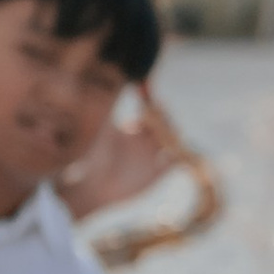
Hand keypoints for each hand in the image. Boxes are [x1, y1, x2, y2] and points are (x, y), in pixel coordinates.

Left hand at [59, 87, 183, 223]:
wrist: (95, 186)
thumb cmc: (96, 158)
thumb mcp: (105, 132)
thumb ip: (113, 110)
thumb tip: (122, 88)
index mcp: (134, 130)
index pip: (151, 113)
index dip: (153, 105)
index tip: (150, 98)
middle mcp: (147, 142)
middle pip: (164, 124)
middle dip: (163, 118)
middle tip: (154, 114)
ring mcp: (154, 157)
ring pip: (172, 140)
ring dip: (171, 134)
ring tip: (161, 131)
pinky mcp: (158, 173)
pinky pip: (174, 162)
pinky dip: (178, 155)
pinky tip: (172, 150)